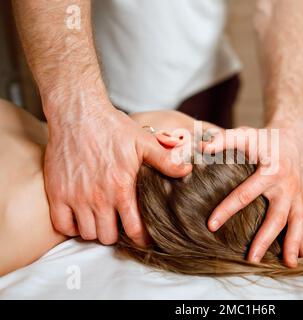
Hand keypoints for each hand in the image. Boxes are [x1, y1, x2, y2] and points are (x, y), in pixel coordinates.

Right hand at [44, 99, 191, 245]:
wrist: (78, 114)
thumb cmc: (112, 127)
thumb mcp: (144, 142)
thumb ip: (165, 161)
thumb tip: (187, 171)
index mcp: (121, 188)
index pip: (134, 230)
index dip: (141, 238)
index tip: (144, 237)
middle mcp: (98, 197)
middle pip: (108, 237)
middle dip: (117, 234)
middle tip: (120, 223)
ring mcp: (75, 197)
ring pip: (87, 234)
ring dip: (96, 230)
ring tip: (102, 218)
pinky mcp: (56, 193)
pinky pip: (63, 225)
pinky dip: (72, 226)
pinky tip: (81, 215)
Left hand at [202, 125, 302, 266]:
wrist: (293, 137)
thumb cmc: (264, 138)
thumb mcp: (245, 134)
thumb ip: (223, 140)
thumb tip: (201, 148)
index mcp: (270, 171)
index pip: (245, 194)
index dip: (227, 209)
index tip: (211, 225)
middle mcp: (286, 186)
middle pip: (276, 216)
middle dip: (264, 239)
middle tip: (251, 259)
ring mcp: (297, 195)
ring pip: (297, 223)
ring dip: (292, 244)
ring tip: (288, 265)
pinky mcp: (302, 200)